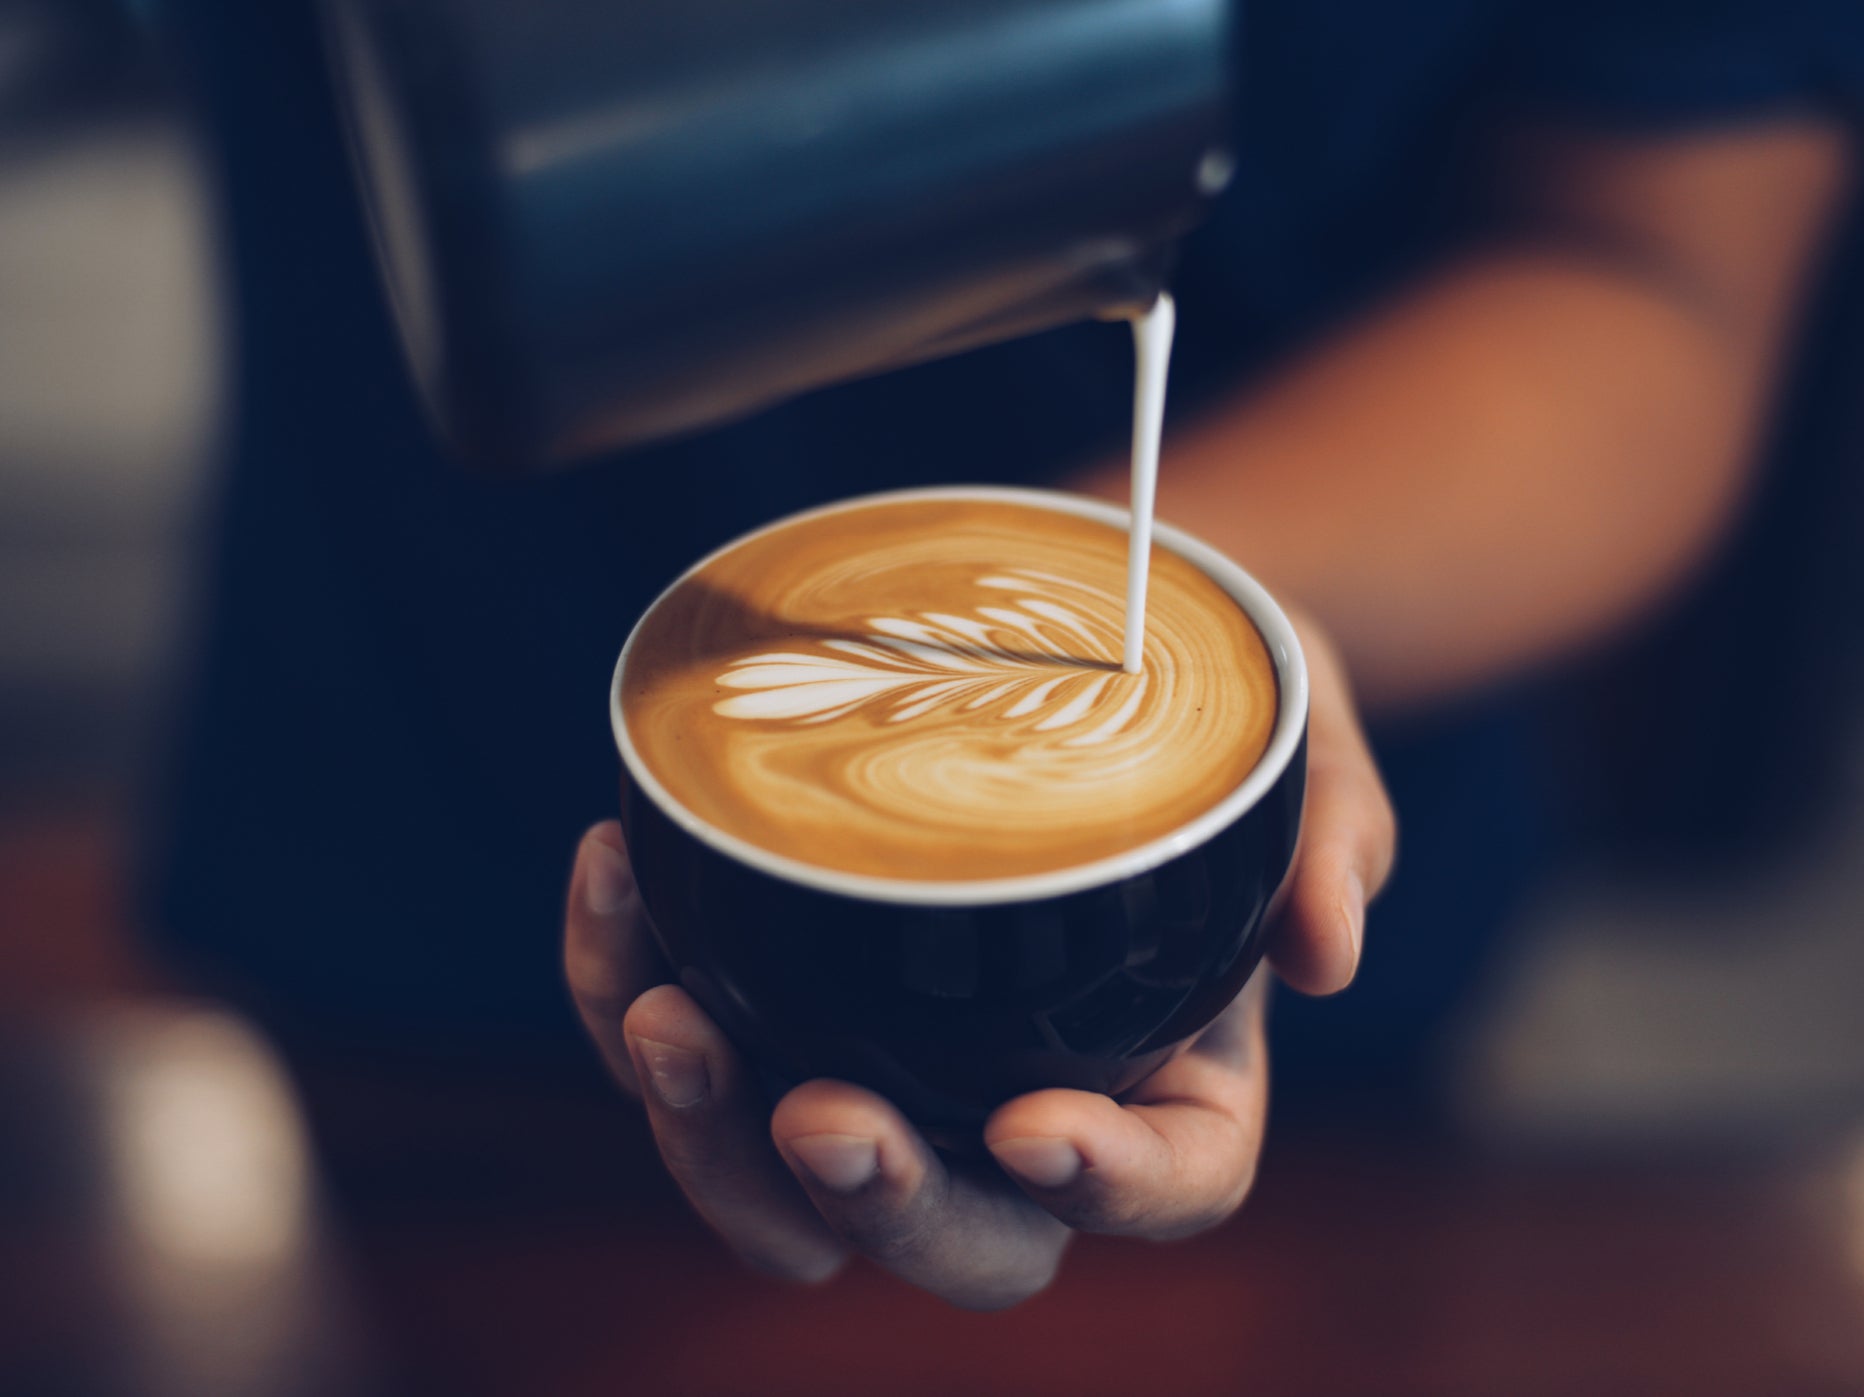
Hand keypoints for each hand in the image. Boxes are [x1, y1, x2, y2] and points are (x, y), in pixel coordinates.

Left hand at [564, 611, 1392, 1309]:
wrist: (1082, 642)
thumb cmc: (1205, 710)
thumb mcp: (1301, 738)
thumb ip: (1332, 830)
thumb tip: (1330, 943)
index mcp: (1175, 1075)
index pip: (1168, 1183)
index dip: (1105, 1187)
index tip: (1034, 1126)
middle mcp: (1027, 1102)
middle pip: (960, 1235)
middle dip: (879, 1202)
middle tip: (817, 1114)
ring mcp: (896, 1063)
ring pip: (786, 1191)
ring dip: (709, 1138)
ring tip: (665, 1016)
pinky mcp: (783, 993)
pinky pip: (691, 1041)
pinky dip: (623, 982)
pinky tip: (611, 872)